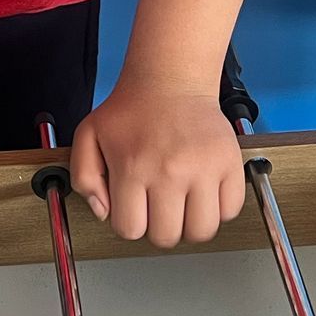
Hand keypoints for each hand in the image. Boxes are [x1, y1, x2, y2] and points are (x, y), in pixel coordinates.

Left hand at [68, 80, 244, 247]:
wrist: (171, 79)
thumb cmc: (132, 108)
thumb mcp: (89, 136)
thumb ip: (84, 178)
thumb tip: (103, 213)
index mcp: (133, 168)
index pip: (131, 229)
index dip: (130, 223)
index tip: (135, 209)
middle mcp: (170, 172)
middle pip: (167, 236)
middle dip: (159, 227)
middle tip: (158, 207)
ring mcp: (203, 169)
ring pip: (201, 231)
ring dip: (190, 225)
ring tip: (183, 205)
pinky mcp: (229, 164)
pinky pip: (230, 210)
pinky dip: (219, 209)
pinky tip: (204, 193)